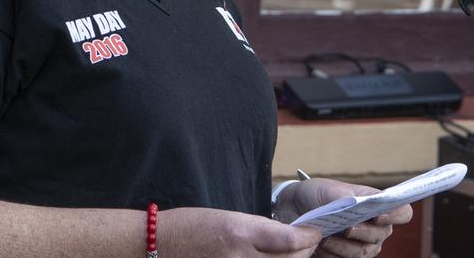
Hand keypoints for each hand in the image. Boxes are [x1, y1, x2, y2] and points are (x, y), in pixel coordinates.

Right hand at [158, 207, 320, 256]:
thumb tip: (287, 237)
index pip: (291, 240)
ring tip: (294, 254)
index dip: (309, 237)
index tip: (315, 232)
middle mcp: (241, 256)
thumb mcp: (230, 218)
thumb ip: (260, 229)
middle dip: (305, 251)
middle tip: (309, 243)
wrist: (158, 245)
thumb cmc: (192, 226)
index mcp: (242, 232)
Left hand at [278, 178, 412, 257]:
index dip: (396, 215)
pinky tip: (321, 247)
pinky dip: (334, 256)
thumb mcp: (328, 189)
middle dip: (363, 233)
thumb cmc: (316, 195)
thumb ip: (346, 197)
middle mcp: (376, 226)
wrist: (294, 210)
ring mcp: (365, 244)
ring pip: (364, 252)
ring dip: (345, 247)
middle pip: (382, 235)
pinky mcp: (349, 257)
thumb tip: (358, 205)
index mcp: (377, 203)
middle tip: (346, 229)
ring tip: (326, 239)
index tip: (378, 216)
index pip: (403, 212)